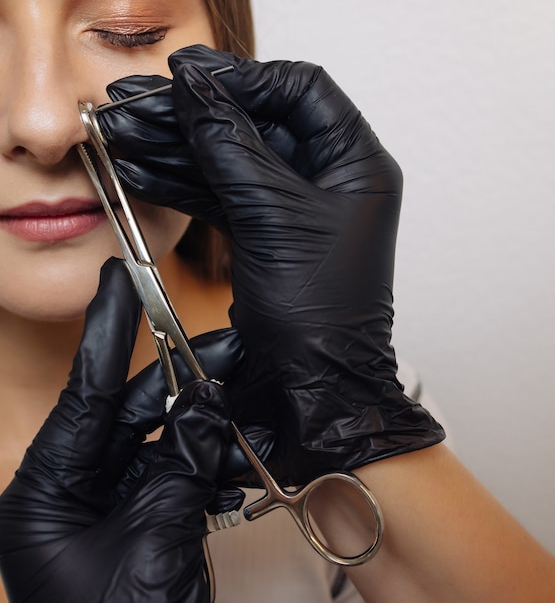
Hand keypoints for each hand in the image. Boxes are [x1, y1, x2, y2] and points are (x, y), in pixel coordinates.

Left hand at [0, 259, 241, 602]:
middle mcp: (71, 493)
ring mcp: (107, 507)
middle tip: (226, 352)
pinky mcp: (141, 520)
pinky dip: (206, 461)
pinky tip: (233, 457)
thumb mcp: (153, 540)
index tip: (118, 282)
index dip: (104, 330)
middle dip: (183, 383)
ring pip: (160, 441)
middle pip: (130, 413)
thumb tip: (208, 400)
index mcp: (44, 495)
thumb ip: (182, 462)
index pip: (82, 393)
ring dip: (204, 425)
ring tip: (242, 405)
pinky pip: (174, 472)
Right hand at [99, 45, 444, 483]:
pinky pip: (224, 196)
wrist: (310, 387)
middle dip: (199, 115)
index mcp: (355, 164)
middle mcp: (330, 180)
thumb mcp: (273, 216)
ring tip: (128, 135)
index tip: (191, 75)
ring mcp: (295, 208)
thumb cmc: (319, 312)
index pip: (302, 91)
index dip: (245, 78)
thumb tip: (196, 89)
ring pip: (235, 160)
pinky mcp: (267, 234)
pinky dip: (186, 186)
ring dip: (182, 149)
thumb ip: (231, 147)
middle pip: (259, 123)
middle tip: (141, 104)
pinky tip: (146, 173)